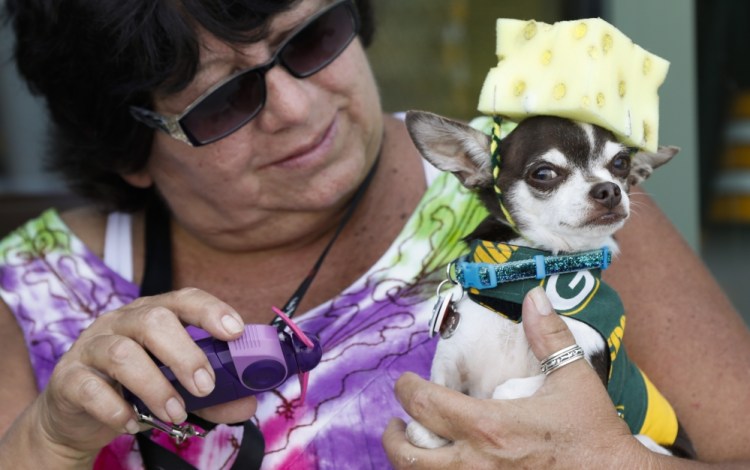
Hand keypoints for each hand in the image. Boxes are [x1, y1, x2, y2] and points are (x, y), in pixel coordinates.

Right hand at [32, 288, 256, 459]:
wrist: (76, 417)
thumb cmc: (135, 390)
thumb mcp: (180, 389)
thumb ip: (215, 396)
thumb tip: (249, 404)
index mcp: (153, 314)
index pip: (183, 299)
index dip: (210, 311)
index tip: (235, 331)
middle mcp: (121, 322)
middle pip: (154, 320)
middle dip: (186, 354)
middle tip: (205, 388)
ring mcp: (91, 346)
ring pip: (123, 353)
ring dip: (156, 387)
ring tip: (175, 414)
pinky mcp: (68, 378)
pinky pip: (90, 388)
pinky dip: (116, 409)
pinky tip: (133, 424)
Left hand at [383, 287, 652, 468]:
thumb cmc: (594, 434)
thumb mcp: (574, 378)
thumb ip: (549, 336)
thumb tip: (534, 297)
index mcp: (491, 426)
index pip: (427, 405)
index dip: (407, 390)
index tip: (405, 383)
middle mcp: (478, 464)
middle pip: (410, 457)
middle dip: (393, 438)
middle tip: (397, 424)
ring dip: (409, 464)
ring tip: (413, 449)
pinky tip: (443, 467)